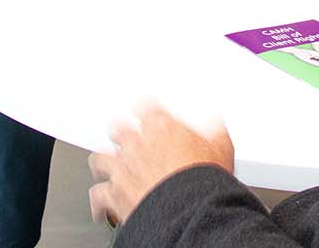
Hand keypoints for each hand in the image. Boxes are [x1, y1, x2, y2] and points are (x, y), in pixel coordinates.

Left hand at [88, 105, 234, 226]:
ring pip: (100, 158)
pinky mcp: (114, 195)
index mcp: (160, 127)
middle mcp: (136, 144)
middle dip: (119, 131)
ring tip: (106, 163)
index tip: (144, 109)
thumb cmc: (201, 180)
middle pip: (117, 128)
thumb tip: (217, 119)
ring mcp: (122, 169)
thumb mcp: (220, 148)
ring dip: (104, 161)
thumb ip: (215, 130)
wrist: (188, 211)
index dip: (144, 108)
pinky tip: (100, 206)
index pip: (144, 106)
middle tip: (123, 133)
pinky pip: (98, 195)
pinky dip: (99, 201)